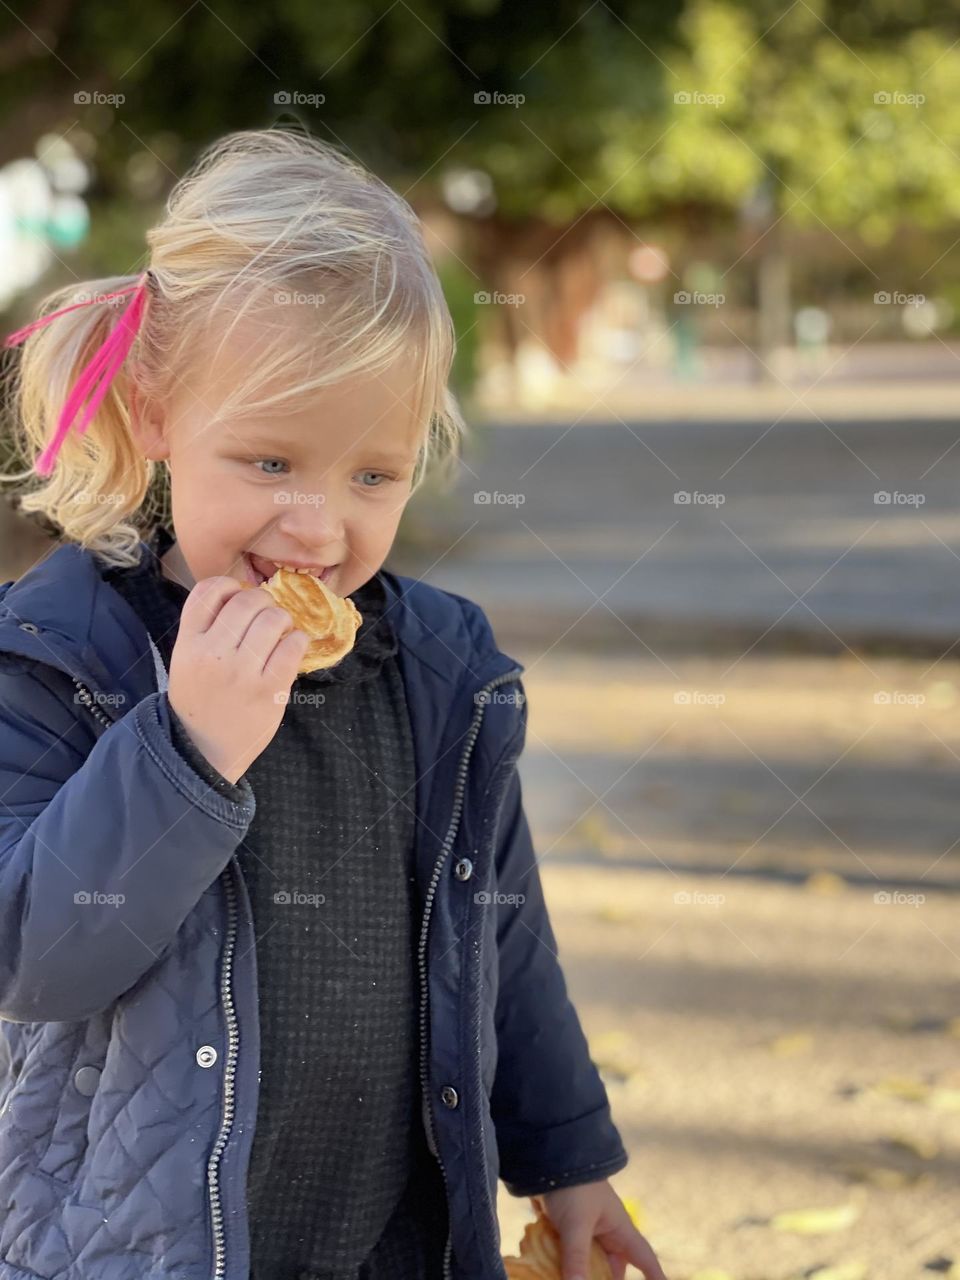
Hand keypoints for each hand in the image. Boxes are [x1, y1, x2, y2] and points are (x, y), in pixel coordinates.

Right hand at [167, 576, 308, 784]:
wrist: (204, 750)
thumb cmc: (200, 700)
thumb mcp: (186, 660)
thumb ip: (207, 628)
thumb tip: (245, 592)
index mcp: (188, 643)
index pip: (208, 591)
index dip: (230, 585)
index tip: (239, 596)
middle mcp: (213, 653)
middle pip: (247, 599)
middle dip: (263, 601)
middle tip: (266, 617)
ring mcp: (242, 672)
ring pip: (273, 617)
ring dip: (282, 620)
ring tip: (279, 634)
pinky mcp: (269, 689)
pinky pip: (293, 645)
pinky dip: (297, 640)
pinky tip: (290, 648)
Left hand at [536, 1180, 668, 1279]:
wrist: (546, 1160)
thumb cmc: (573, 1187)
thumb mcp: (576, 1223)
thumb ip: (577, 1257)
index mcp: (619, 1230)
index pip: (645, 1259)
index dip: (656, 1276)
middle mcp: (605, 1235)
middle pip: (611, 1271)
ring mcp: (584, 1235)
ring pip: (588, 1267)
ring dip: (580, 1276)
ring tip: (567, 1279)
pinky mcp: (565, 1234)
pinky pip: (569, 1259)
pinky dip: (564, 1269)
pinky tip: (552, 1273)